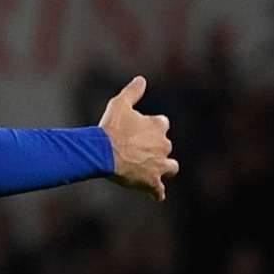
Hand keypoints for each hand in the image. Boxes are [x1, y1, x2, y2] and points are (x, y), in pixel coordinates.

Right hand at [99, 76, 177, 200]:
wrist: (103, 153)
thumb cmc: (110, 128)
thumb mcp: (119, 104)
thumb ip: (133, 91)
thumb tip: (142, 79)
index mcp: (158, 126)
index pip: (162, 124)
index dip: (151, 127)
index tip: (139, 130)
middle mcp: (164, 145)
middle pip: (165, 146)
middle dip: (155, 148)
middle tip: (138, 151)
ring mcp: (159, 165)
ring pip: (170, 168)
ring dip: (163, 169)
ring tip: (152, 171)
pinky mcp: (152, 182)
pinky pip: (159, 191)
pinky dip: (156, 193)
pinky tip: (154, 194)